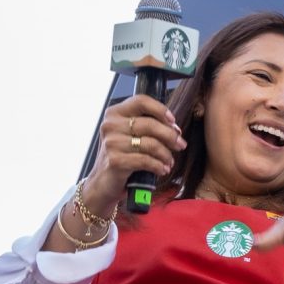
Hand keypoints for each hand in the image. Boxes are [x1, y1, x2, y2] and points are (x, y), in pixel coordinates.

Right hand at [77, 94, 186, 216]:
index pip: (141, 101)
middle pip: (149, 124)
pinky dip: (158, 166)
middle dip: (170, 135)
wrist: (104, 182)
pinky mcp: (115, 161)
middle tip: (180, 144)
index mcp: (115, 113)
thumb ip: (148, 126)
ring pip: (150, 144)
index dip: (160, 109)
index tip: (173, 121)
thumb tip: (174, 128)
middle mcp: (110, 125)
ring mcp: (111, 143)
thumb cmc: (121, 156)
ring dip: (166, 154)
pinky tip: (162, 170)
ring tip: (169, 161)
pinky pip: (145, 160)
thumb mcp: (131, 135)